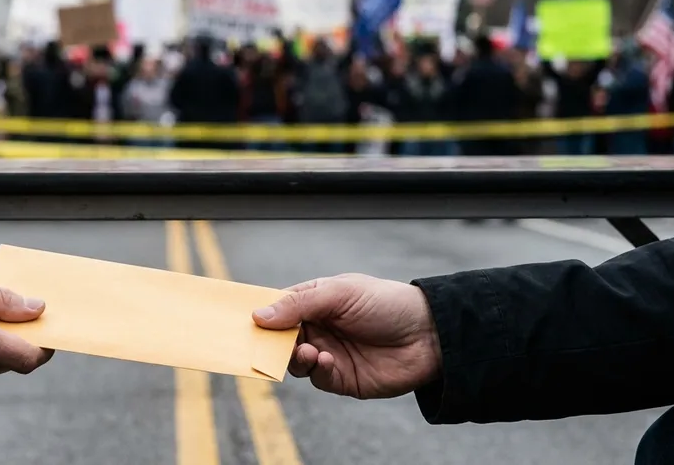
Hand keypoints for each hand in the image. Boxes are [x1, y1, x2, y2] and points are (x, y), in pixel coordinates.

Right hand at [252, 274, 441, 399]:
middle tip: (264, 344)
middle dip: (270, 342)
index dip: (260, 314)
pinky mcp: (341, 378)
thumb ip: (298, 305)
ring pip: (293, 361)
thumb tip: (258, 315)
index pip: (278, 308)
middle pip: (279, 338)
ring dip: (294, 357)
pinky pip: (316, 377)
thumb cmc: (387, 303)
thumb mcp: (339, 294)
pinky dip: (316, 369)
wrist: (430, 335)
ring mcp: (328, 353)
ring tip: (309, 350)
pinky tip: (326, 359)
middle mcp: (317, 328)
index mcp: (314, 302)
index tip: (242, 321)